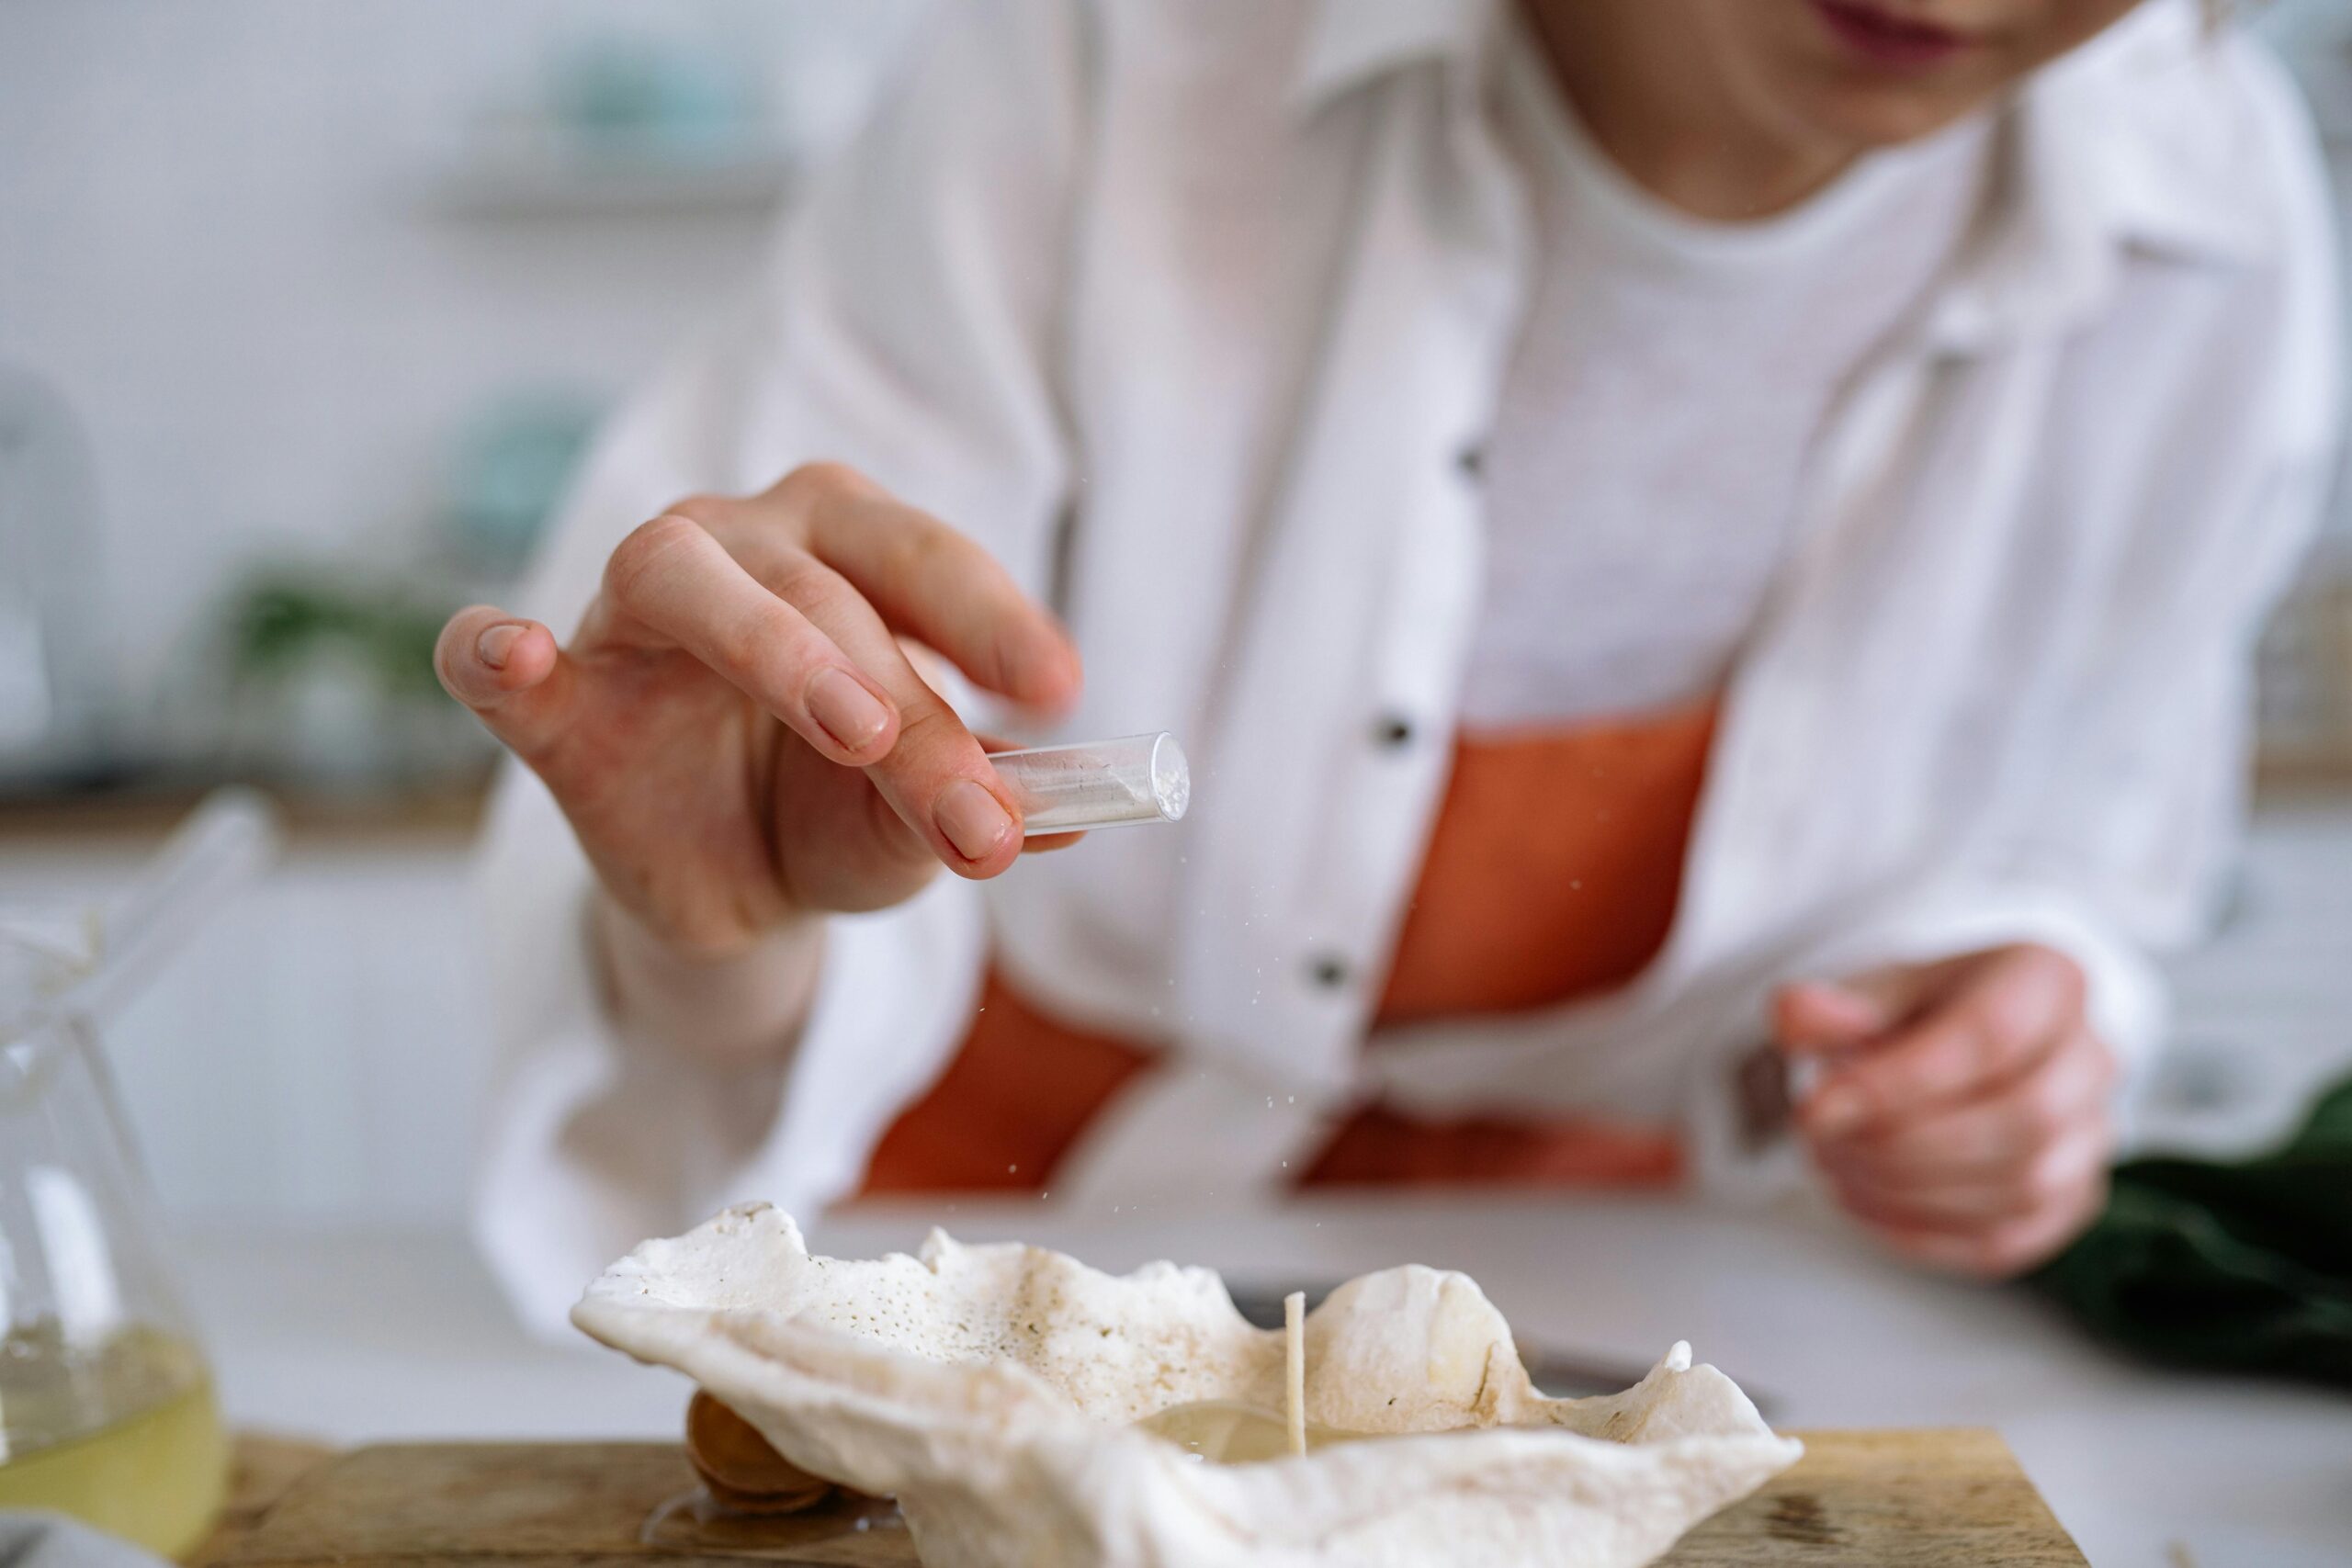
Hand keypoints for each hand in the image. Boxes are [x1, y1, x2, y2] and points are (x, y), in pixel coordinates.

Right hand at [434, 463, 1081, 961]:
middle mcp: (741, 544)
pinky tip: (514, 651)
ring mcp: (632, 615)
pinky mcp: (553, 703)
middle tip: (969, 800)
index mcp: (850, 548)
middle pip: (823, 586)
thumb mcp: (917, 820)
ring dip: (770, 643)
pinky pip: (496, 661)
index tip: (1062, 693)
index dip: (995, 620)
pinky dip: (495, 649)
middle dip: (906, 699)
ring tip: (852, 727)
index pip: (925, 562)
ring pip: (681, 579)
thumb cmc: (840, 809)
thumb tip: (1066, 821)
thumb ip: (975, 803)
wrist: (735, 884)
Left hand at [1773, 944, 2115, 1278]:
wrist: (1954, 1050)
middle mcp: (2092, 1056)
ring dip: (1909, 1190)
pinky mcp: (2071, 1201)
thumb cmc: (1916, 1016)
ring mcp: (2092, 1136)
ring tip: (1835, 1164)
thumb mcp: (1870, 991)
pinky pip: (2007, 1241)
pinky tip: (1865, 1201)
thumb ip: (1833, 1006)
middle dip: (1906, 1142)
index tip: (1817, 1109)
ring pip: (2021, 1186)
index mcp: (2047, 980)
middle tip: (1824, 1141)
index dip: (1899, 1082)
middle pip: (2023, 1116)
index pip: (1991, 1035)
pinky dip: (1924, 1232)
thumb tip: (1797, 1017)